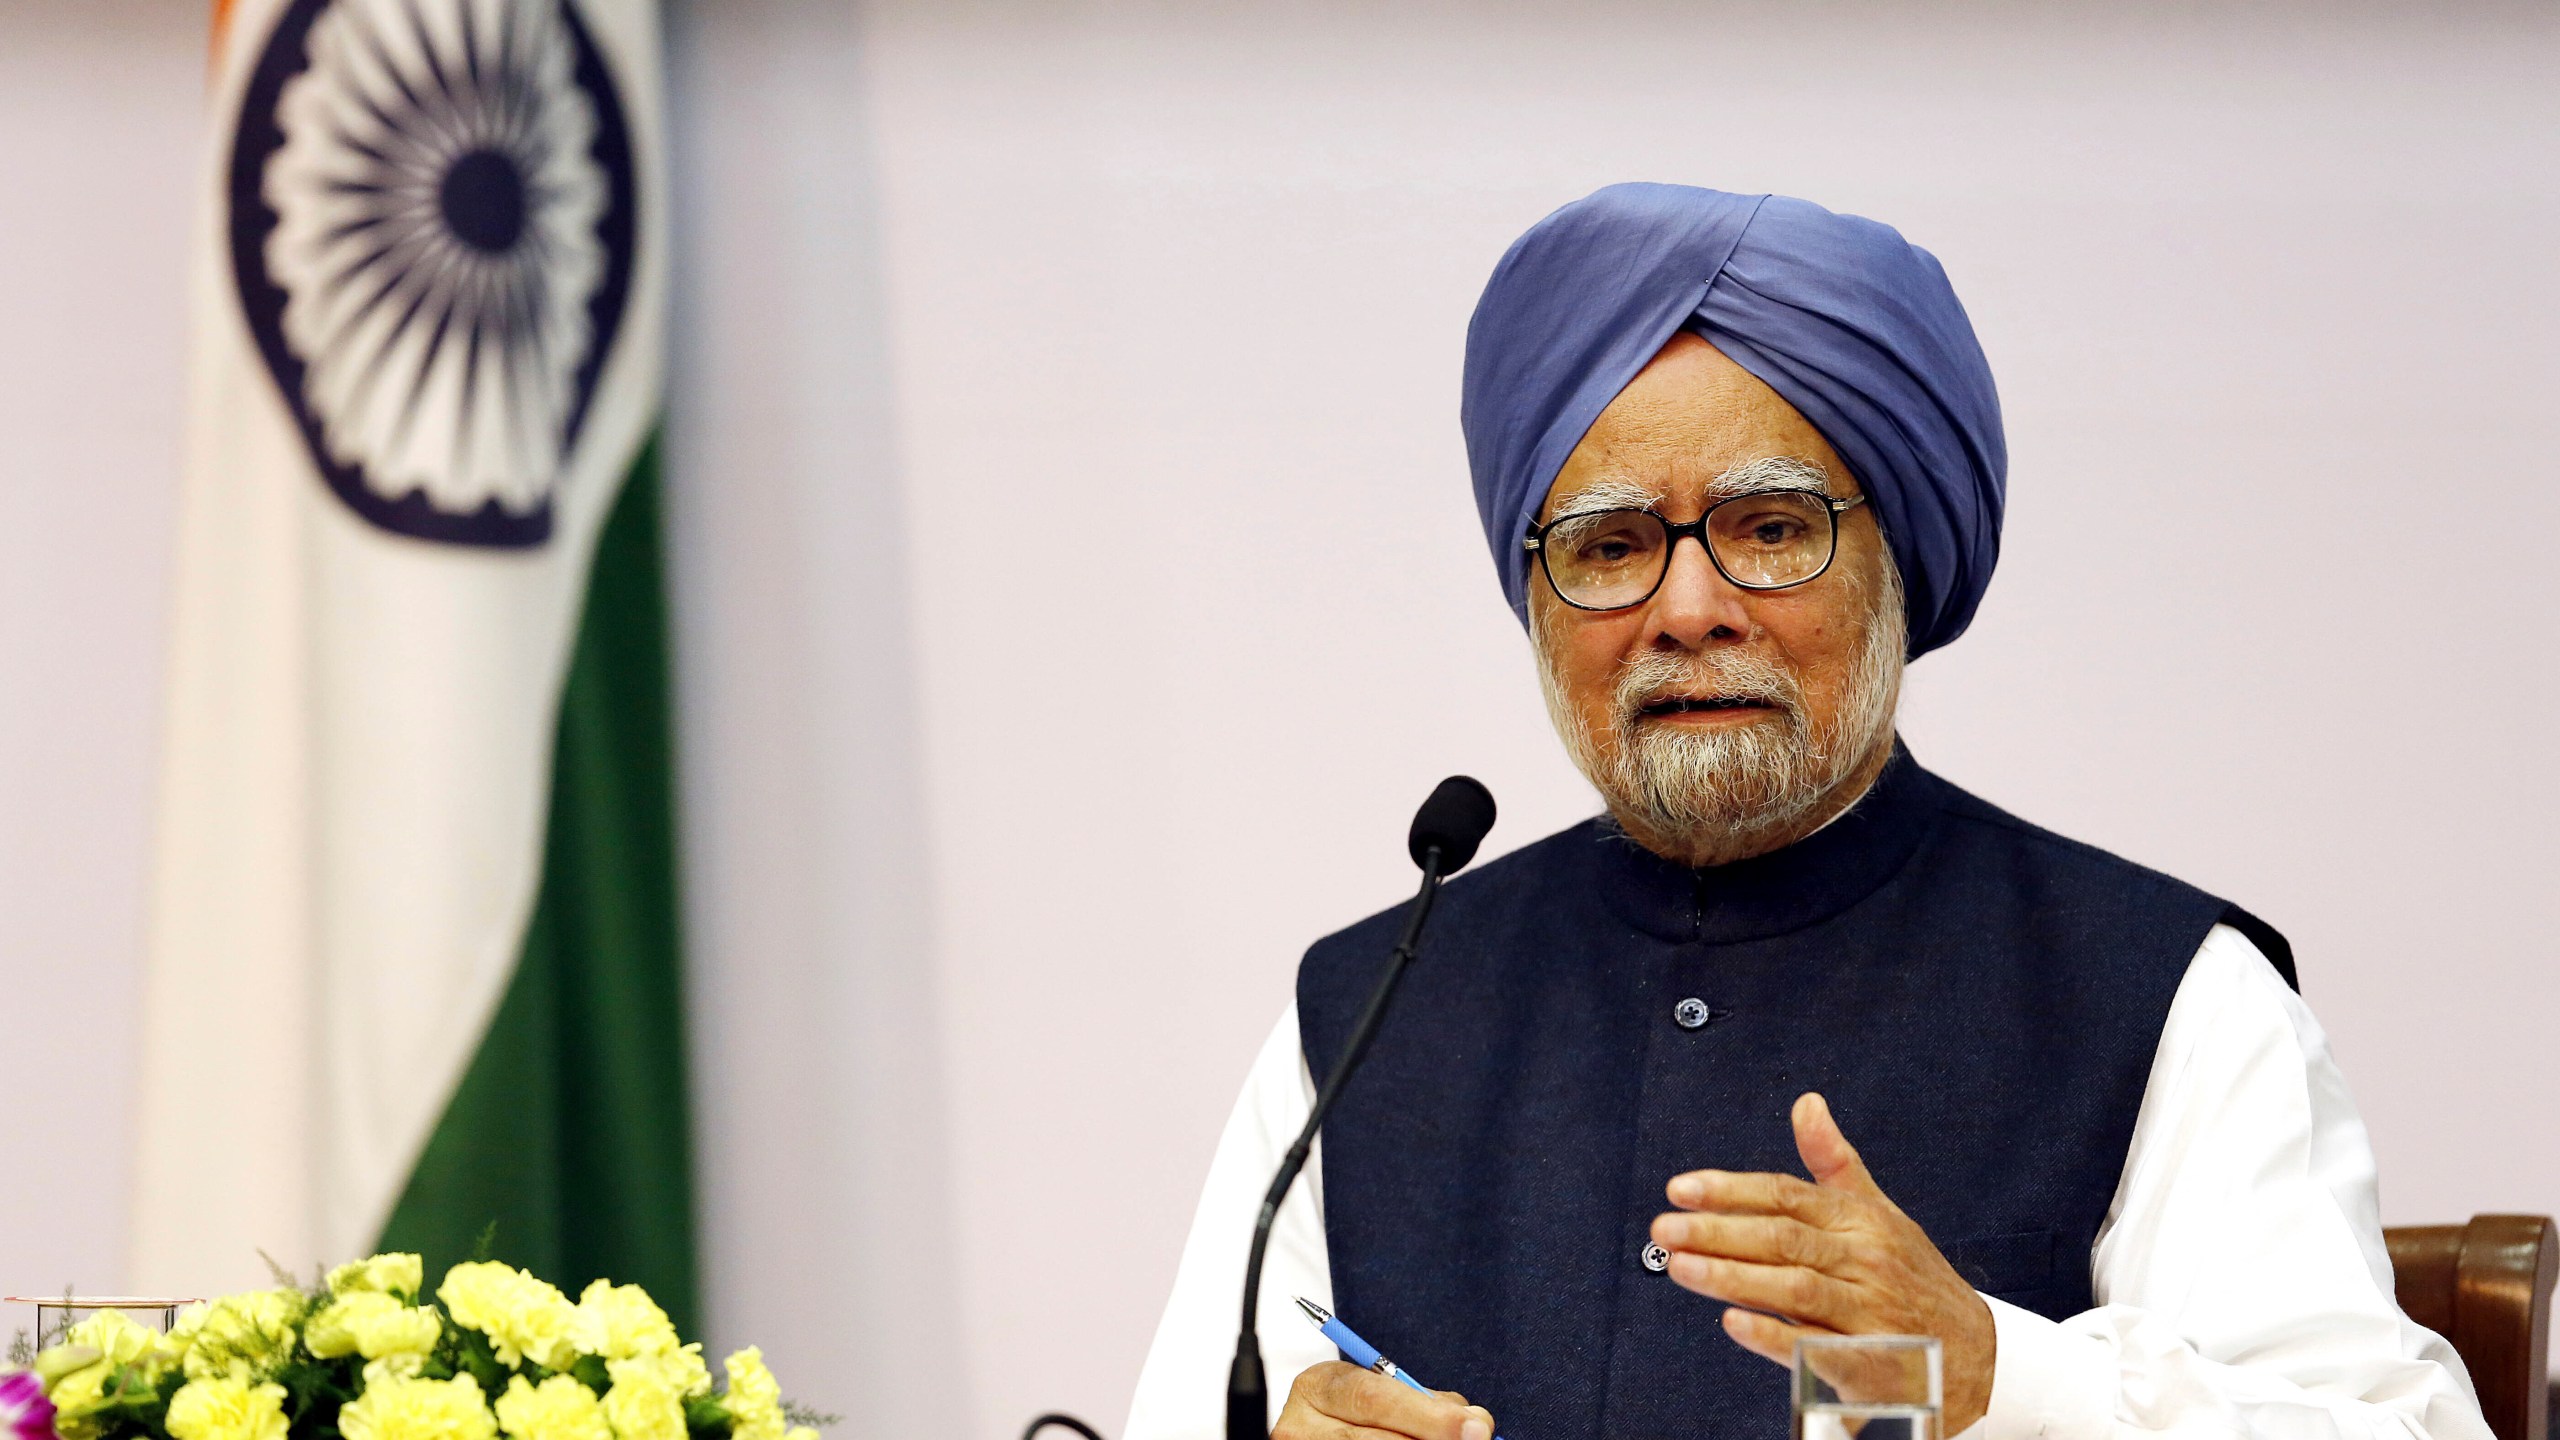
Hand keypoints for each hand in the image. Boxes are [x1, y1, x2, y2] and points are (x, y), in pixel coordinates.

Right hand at [1272, 1361, 1495, 1439]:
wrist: (1322, 1431)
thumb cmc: (1362, 1411)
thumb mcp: (1383, 1392)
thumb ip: (1426, 1402)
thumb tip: (1475, 1422)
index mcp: (1317, 1387)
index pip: (1374, 1399)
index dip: (1426, 1416)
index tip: (1473, 1427)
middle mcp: (1299, 1427)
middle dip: (1430, 1439)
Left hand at [1650, 1092, 1996, 1432]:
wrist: (1974, 1353)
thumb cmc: (1911, 1276)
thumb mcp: (1879, 1211)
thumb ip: (1833, 1161)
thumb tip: (1806, 1103)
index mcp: (1860, 1219)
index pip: (1787, 1194)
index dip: (1731, 1190)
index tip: (1680, 1189)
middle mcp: (1864, 1260)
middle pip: (1783, 1238)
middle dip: (1718, 1232)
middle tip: (1664, 1230)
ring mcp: (1868, 1312)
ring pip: (1795, 1288)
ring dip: (1733, 1278)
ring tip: (1681, 1268)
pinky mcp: (1868, 1362)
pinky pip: (1818, 1348)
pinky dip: (1775, 1335)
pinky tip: (1733, 1323)